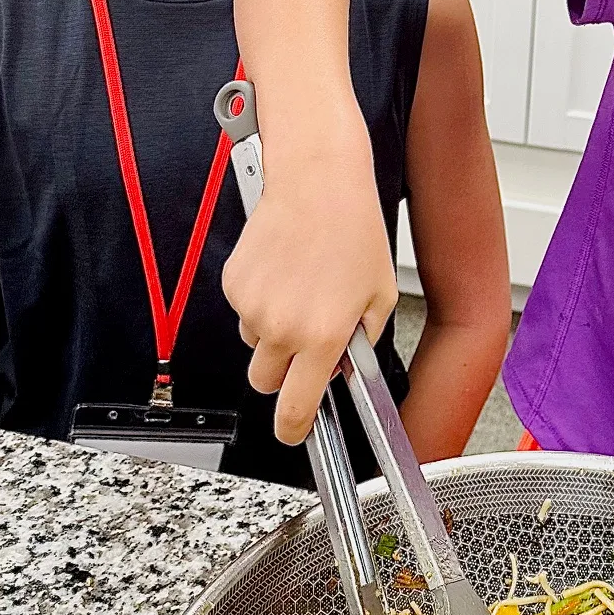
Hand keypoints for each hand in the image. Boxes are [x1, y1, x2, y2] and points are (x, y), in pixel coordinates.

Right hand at [221, 132, 396, 445]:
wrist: (317, 182)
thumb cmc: (353, 230)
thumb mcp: (380, 293)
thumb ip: (362, 339)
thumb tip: (344, 365)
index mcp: (323, 337)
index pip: (296, 407)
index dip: (293, 428)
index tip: (294, 433)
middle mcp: (282, 327)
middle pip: (264, 382)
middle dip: (282, 374)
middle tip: (303, 344)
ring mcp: (252, 306)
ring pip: (254, 343)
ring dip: (272, 331)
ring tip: (300, 288)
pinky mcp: (233, 283)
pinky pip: (243, 310)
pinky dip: (260, 300)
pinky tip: (283, 269)